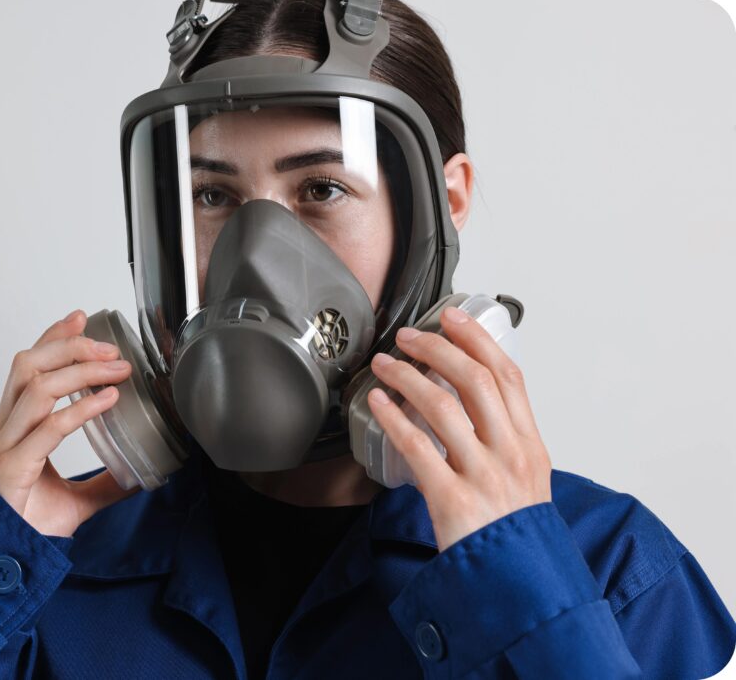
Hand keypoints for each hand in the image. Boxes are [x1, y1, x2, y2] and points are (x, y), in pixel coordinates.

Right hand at [0, 309, 137, 536]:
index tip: (79, 318)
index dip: (52, 338)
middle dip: (70, 347)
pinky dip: (81, 409)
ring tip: (117, 370)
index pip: (27, 369)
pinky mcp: (13, 468)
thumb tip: (137, 475)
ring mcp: (5, 447)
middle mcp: (4, 430)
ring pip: (36, 387)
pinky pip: (48, 427)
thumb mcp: (75, 501)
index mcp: (12, 429)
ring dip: (80, 372)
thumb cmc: (25, 527)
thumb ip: (102, 484)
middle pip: (29, 366)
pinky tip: (107, 402)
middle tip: (110, 347)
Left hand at [367, 305, 551, 552]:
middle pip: (475, 380)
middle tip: (409, 335)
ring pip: (442, 406)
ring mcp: (483, 476)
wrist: (521, 588)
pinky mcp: (452, 499)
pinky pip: (416, 446)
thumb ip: (505, 443)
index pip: (507, 375)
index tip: (453, 316)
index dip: (478, 339)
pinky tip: (376, 402)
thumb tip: (473, 407)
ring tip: (385, 363)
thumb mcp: (527, 482)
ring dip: (408, 376)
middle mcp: (510, 454)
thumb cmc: (516, 536)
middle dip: (438, 348)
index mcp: (530, 445)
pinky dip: (392, 417)